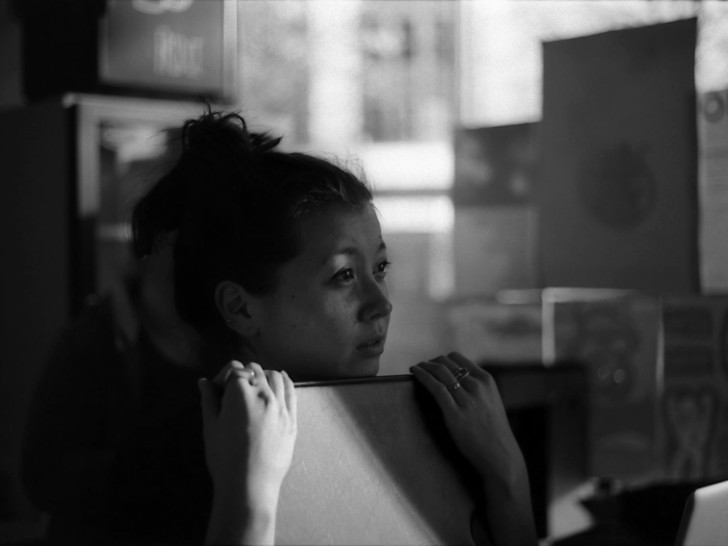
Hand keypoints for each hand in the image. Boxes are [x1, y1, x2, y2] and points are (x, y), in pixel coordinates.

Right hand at [199, 361, 296, 544]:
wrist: (249, 486)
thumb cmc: (225, 458)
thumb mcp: (211, 428)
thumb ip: (209, 401)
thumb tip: (205, 382)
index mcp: (241, 394)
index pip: (234, 369)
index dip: (224, 375)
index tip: (218, 389)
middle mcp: (264, 395)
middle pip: (254, 370)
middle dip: (242, 375)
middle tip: (233, 391)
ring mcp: (281, 406)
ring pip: (274, 376)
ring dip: (262, 376)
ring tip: (254, 388)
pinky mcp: (292, 419)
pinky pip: (291, 391)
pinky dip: (284, 381)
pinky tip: (279, 380)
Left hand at [411, 352, 536, 545]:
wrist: (500, 456)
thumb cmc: (494, 433)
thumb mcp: (491, 402)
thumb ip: (478, 390)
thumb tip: (456, 382)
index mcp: (487, 380)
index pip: (458, 358)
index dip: (442, 358)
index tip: (433, 362)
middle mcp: (477, 386)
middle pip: (446, 363)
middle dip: (431, 362)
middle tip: (421, 366)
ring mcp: (466, 399)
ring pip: (440, 372)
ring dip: (424, 367)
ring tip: (415, 368)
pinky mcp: (455, 413)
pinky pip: (435, 387)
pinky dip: (422, 376)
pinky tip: (414, 373)